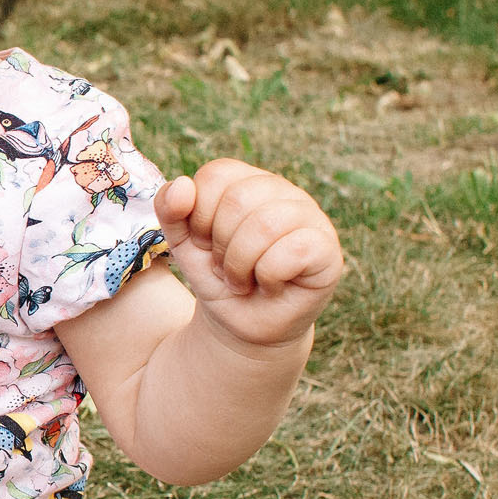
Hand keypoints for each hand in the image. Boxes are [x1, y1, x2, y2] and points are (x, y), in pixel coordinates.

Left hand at [153, 159, 341, 350]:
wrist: (241, 323)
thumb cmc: (217, 276)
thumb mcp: (183, 242)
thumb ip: (170, 209)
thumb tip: (183, 185)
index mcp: (249, 181)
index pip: (216, 175)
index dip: (198, 217)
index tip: (205, 243)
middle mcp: (284, 191)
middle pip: (238, 199)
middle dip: (219, 245)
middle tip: (225, 267)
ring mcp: (311, 217)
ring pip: (265, 225)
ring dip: (240, 265)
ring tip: (243, 279)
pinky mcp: (327, 249)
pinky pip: (291, 252)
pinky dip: (268, 277)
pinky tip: (270, 286)